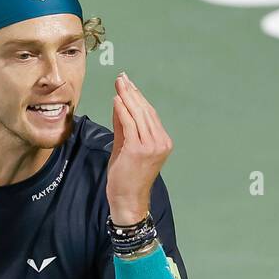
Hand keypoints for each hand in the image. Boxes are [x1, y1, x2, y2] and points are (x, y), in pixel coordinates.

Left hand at [107, 72, 172, 223]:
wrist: (128, 200)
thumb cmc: (127, 178)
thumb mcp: (125, 147)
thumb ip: (123, 126)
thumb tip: (118, 103)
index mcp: (162, 142)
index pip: (150, 114)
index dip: (138, 97)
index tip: (128, 83)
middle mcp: (160, 142)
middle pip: (145, 111)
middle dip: (132, 93)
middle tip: (122, 78)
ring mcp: (151, 146)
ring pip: (139, 115)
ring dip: (127, 97)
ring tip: (118, 84)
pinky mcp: (138, 150)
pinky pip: (130, 125)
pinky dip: (122, 111)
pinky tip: (116, 100)